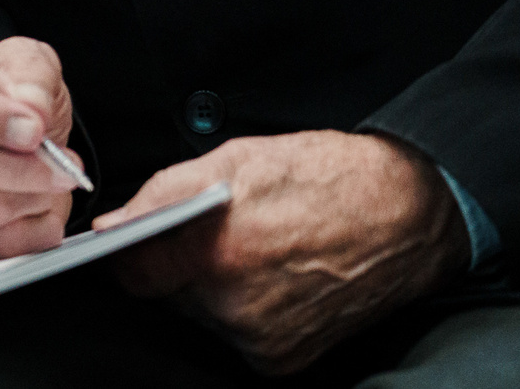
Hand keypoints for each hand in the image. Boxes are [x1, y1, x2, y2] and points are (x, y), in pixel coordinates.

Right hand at [0, 37, 83, 270]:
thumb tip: (32, 109)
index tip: (33, 128)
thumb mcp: (20, 61)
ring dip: (29, 199)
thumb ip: (27, 72)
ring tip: (51, 181)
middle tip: (62, 165)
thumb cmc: (0, 97)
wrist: (3, 140)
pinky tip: (37, 211)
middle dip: (17, 168)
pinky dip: (26, 235)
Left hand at [96, 130, 467, 376]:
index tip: (143, 238)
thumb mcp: (236, 159)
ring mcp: (262, 339)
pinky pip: (240, 335)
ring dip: (216, 287)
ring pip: (205, 315)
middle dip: (183, 263)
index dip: (133, 251)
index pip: (134, 274)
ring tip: (259, 249)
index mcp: (217, 253)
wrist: (407, 214)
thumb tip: (112, 223)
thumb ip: (162, 194)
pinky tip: (277, 276)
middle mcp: (236, 307)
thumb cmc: (328, 177)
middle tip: (224, 230)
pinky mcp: (285, 359)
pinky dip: (247, 309)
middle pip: (171, 294)